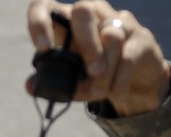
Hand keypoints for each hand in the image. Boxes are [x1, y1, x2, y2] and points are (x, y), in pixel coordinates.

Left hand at [26, 0, 170, 116]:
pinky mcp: (140, 38)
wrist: (137, 80)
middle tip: (90, 72)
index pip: (45, 5)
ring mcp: (118, 22)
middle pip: (84, 10)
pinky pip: (128, 56)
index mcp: (68, 20)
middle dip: (85, 43)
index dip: (40, 22)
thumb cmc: (97, 72)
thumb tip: (30, 86)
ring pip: (111, 36)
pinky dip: (120, 80)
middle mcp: (93, 13)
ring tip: (100, 92)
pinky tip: (116, 94)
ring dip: (105, 70)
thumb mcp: (73, 78)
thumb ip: (53, 80)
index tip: (43, 49)